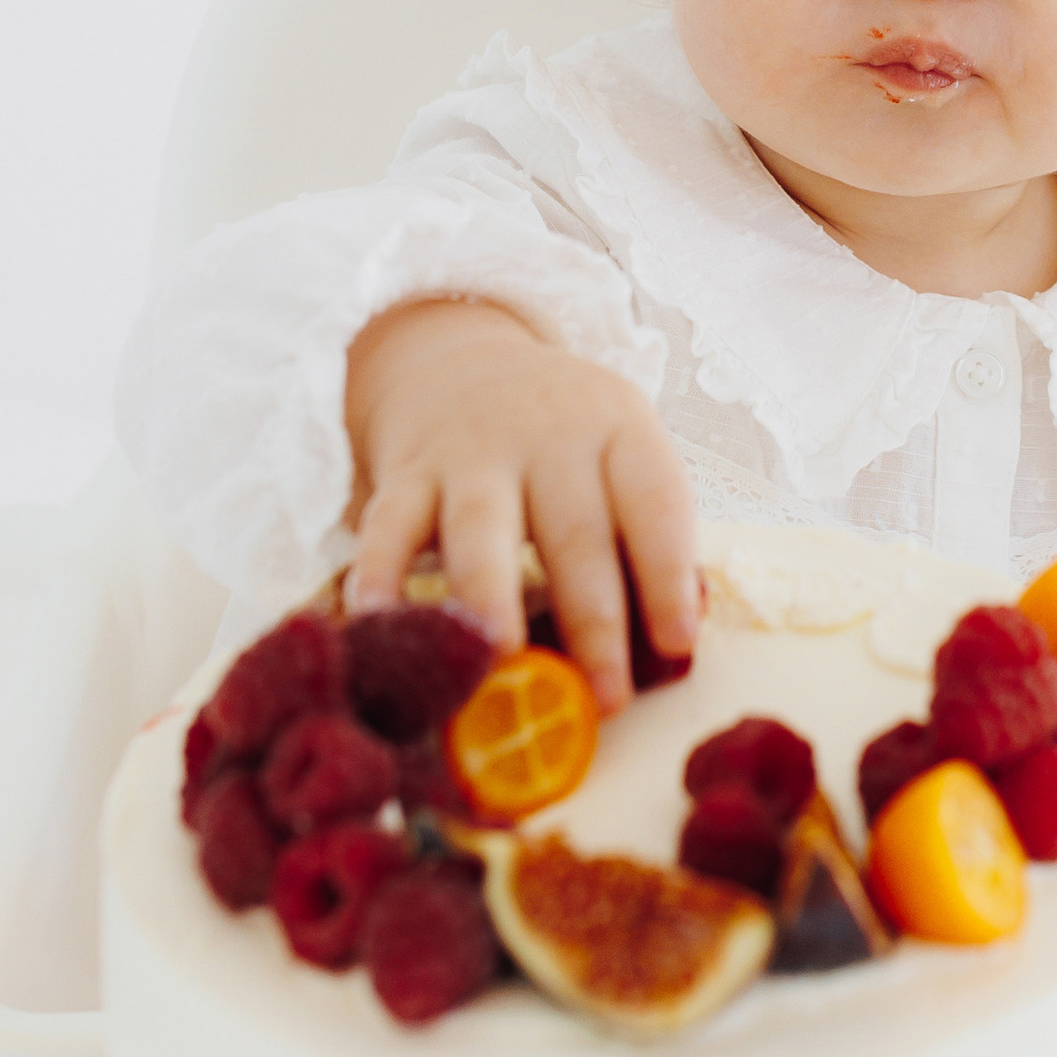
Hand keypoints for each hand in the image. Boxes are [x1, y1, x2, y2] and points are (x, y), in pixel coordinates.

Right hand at [341, 298, 698, 709]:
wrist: (460, 359)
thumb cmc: (560, 440)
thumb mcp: (615, 455)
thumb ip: (638, 535)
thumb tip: (666, 650)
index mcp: (618, 429)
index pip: (654, 501)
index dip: (668, 573)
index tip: (678, 642)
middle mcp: (548, 436)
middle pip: (574, 530)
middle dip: (592, 619)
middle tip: (604, 696)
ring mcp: (472, 453)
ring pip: (482, 527)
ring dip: (492, 594)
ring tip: (503, 656)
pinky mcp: (407, 472)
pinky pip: (389, 526)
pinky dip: (380, 573)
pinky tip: (378, 620)